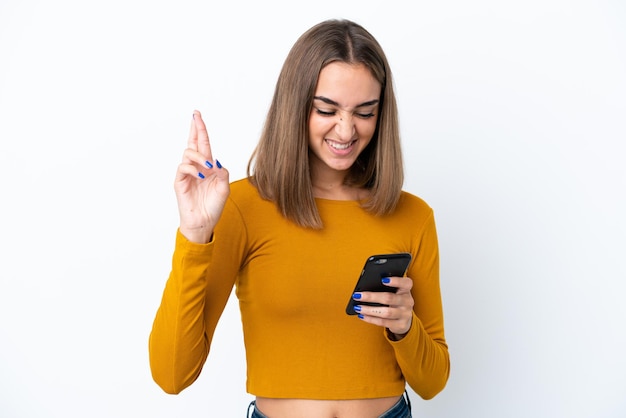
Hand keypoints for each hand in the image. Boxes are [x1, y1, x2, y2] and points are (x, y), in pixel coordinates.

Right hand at [174, 110, 229, 242]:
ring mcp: (187, 173)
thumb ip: (222, 173)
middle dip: (195, 128)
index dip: (201, 130)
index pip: (203, 144)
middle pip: (193, 142)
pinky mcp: (180, 182)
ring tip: (207, 166)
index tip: (198, 116)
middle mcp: (197, 167)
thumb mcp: (224, 188)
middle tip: (195, 115)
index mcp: (207, 166)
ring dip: (199, 155)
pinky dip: (192, 168)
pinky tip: (200, 175)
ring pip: (188, 152)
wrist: (204, 222)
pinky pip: (183, 167)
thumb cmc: (213, 206)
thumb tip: (214, 161)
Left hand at [352, 276, 413, 337]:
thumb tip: (364, 287)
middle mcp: (407, 301)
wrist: (405, 320)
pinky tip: (362, 315)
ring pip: (386, 312)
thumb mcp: (395, 292)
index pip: (406, 283)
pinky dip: (371, 319)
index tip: (383, 279)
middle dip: (371, 297)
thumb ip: (385, 287)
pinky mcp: (400, 325)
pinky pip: (383, 322)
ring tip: (358, 307)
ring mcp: (405, 314)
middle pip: (389, 298)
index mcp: (406, 290)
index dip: (396, 280)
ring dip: (369, 310)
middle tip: (358, 295)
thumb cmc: (396, 301)